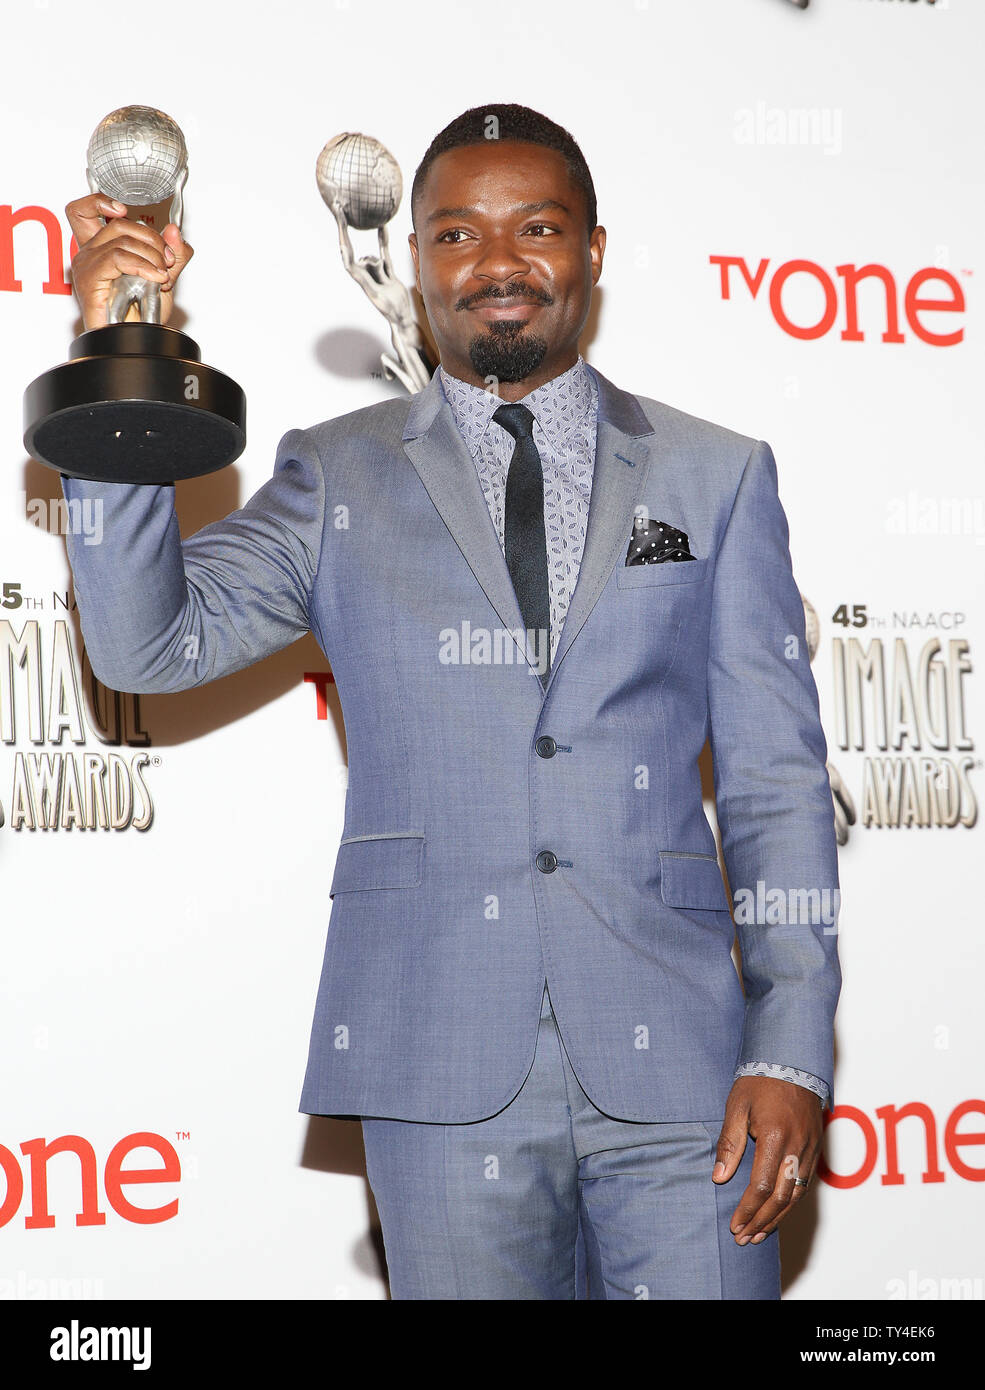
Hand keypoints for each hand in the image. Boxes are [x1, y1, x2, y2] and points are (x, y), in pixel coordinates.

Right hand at [65, 193, 193, 330]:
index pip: (84, 210)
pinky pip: (118, 258)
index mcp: (102, 248)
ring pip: (123, 239)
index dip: (100, 201)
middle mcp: (90, 252)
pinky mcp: (89, 278)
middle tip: (166, 260)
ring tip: (162, 275)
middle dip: (152, 239)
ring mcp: (87, 264)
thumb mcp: (164, 278)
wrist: (134, 340)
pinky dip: (143, 266)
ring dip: (152, 256)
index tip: (123, 210)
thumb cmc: (141, 316)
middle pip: (119, 223)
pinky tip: (154, 279)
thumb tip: (174, 230)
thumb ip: (172, 254)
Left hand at [711, 1075, 821, 1244]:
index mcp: (774, 1138)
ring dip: (777, 1218)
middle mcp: (796, 1148)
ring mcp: (809, 1149)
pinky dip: (791, 1202)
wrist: (793, 1060)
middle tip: (745, 1238)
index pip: (760, 1187)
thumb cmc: (760, 1082)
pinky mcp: (815, 1147)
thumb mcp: (737, 1106)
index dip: (747, 1210)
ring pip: (796, 1194)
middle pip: (780, 1198)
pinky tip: (778, 1212)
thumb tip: (719, 1178)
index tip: (735, 1225)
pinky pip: (805, 1183)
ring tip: (759, 1234)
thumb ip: (729, 1143)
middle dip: (761, 1222)